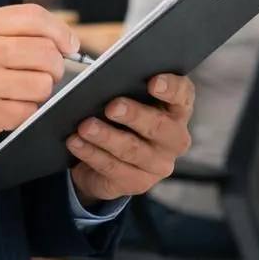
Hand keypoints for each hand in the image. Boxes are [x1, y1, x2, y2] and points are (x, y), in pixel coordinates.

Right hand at [0, 4, 79, 157]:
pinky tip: (6, 108)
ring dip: (38, 93)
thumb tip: (61, 39)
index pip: (33, 17)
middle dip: (53, 67)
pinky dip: (24, 112)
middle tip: (42, 73)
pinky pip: (29, 111)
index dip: (60, 31)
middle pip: (45, 52)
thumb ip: (10, 32)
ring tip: (18, 92)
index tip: (69, 44)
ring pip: (43, 84)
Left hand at [68, 74, 194, 204]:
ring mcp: (158, 165)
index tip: (153, 82)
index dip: (171, 88)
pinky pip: (112, 167)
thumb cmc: (124, 119)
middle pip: (159, 126)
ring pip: (132, 150)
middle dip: (134, 115)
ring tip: (85, 126)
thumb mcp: (131, 100)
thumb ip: (128, 87)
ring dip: (106, 137)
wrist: (113, 159)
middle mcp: (175, 139)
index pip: (183, 95)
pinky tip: (75, 142)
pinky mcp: (138, 183)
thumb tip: (108, 77)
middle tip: (112, 107)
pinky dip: (91, 153)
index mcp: (177, 110)